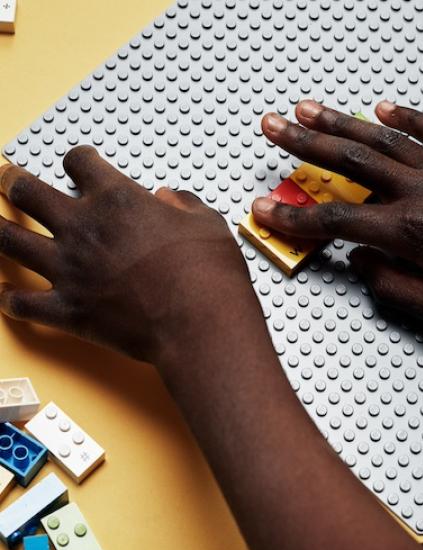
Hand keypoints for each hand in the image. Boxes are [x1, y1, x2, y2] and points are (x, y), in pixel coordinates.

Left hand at [0, 147, 246, 361]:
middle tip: (8, 180)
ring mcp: (68, 269)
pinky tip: (5, 297)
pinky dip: (10, 301)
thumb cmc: (208, 273)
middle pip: (26, 191)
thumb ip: (182, 204)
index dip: (78, 160)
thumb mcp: (206, 222)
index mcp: (115, 199)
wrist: (200, 322)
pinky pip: (22, 304)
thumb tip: (168, 199)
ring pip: (9, 240)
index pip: (80, 163)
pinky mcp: (68, 310)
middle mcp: (82, 228)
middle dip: (12, 181)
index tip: (79, 165)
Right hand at [253, 100, 422, 329]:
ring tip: (308, 111)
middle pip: (349, 163)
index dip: (293, 218)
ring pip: (382, 139)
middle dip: (303, 145)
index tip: (265, 211)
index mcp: (411, 232)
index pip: (335, 222)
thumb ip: (390, 286)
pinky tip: (382, 107)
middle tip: (273, 129)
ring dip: (339, 123)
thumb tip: (361, 263)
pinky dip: (404, 116)